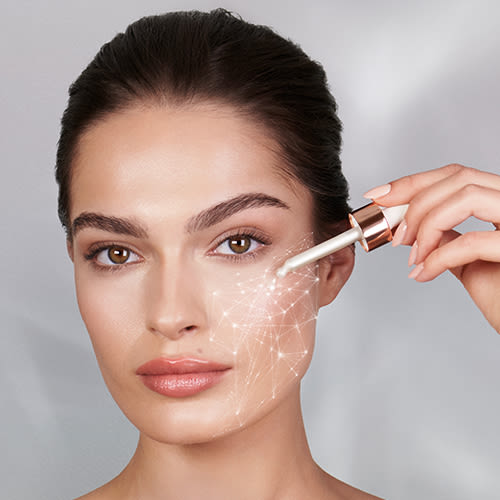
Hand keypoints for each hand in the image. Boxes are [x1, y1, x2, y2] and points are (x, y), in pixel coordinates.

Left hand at [363, 164, 499, 332]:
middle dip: (415, 202)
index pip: (456, 174)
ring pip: (466, 197)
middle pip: (459, 178)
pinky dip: (438, 257)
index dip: (412, 182)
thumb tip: (413, 227)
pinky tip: (425, 273)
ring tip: (413, 256)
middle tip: (395, 233)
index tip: (379, 197)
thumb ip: (447, 239)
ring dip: (426, 226)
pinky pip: (471, 241)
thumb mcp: (471, 261)